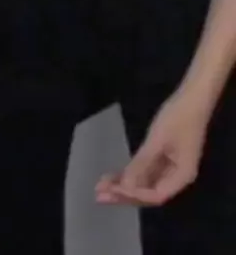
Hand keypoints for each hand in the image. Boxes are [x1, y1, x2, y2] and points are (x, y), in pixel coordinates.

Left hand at [95, 89, 210, 206]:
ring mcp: (170, 168)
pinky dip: (130, 173)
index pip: (156, 195)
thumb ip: (142, 163)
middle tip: (99, 195)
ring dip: (124, 185)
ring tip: (100, 187)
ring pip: (145, 183)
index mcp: (182, 176)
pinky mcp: (164, 158)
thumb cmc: (178, 117)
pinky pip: (146, 171)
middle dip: (124, 194)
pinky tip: (113, 176)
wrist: (192, 97)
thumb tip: (125, 186)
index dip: (135, 194)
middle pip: (148, 193)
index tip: (114, 189)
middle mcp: (177, 177)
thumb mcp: (158, 139)